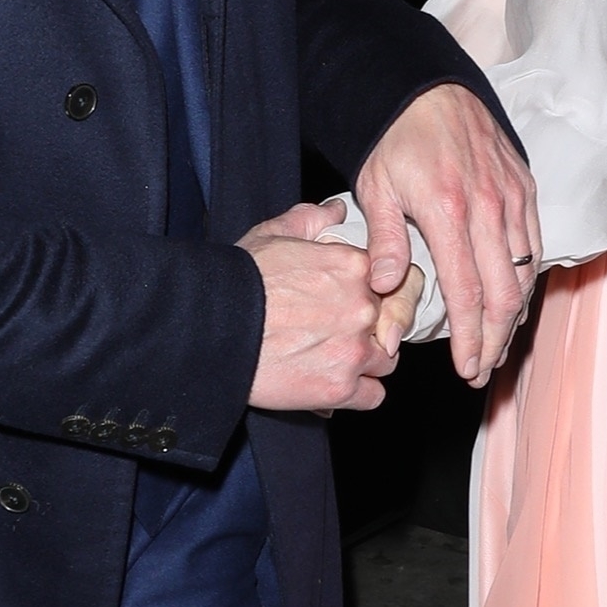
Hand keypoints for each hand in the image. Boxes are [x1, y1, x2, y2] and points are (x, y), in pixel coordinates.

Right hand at [241, 201, 398, 414]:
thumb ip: (311, 220)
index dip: (376, 295)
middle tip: (340, 334)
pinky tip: (334, 384)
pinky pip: (373, 396)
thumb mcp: (273, 235)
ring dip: (368, 363)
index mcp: (354, 268)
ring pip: (387, 361)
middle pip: (391, 323)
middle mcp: (363, 309)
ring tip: (336, 360)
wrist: (213, 328)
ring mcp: (354, 351)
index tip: (357, 304)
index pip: (393, 282)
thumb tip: (337, 210)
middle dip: (371, 329)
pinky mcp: (339, 388)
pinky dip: (357, 394)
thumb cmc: (239, 280)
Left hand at [356, 83, 538, 385]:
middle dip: (496, 340)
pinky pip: (534, 244)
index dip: (470, 338)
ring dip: (514, 316)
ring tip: (497, 345)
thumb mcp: (376, 187)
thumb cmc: (395, 139)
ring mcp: (513, 197)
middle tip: (483, 368)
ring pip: (525, 272)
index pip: (468, 293)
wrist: (429, 88)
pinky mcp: (525, 187)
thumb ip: (384, 239)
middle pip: (504, 293)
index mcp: (448, 212)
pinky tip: (514, 300)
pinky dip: (526, 279)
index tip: (466, 368)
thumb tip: (388, 287)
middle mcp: (489, 208)